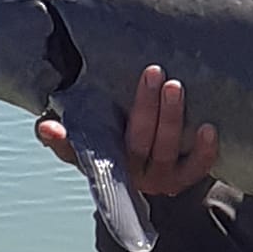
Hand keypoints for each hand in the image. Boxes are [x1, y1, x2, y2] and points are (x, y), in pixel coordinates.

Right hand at [35, 65, 220, 195]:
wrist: (163, 165)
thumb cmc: (124, 140)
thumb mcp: (99, 134)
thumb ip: (74, 130)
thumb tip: (44, 126)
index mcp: (104, 161)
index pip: (77, 152)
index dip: (62, 141)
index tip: (48, 126)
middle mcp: (130, 173)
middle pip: (135, 141)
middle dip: (145, 106)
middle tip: (153, 72)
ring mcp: (158, 179)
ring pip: (164, 150)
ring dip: (170, 118)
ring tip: (175, 87)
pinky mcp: (183, 180)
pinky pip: (196, 169)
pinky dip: (204, 150)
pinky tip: (208, 128)